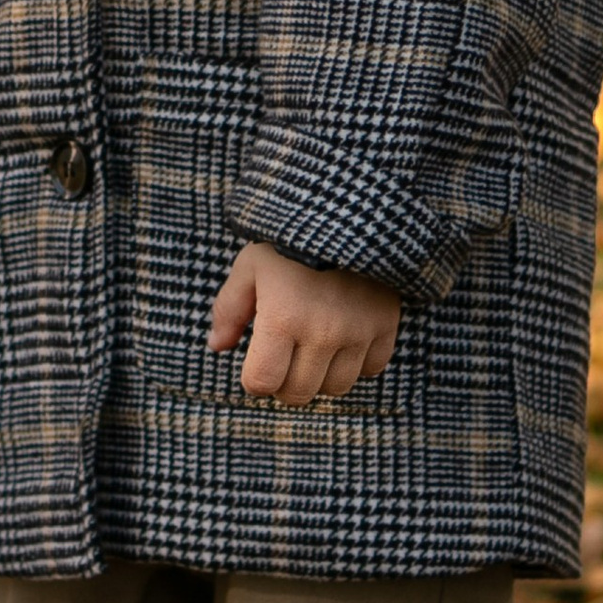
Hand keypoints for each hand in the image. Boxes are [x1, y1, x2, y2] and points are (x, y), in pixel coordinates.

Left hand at [208, 246, 400, 407]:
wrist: (351, 209)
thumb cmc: (291, 237)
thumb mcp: (251, 265)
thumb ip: (230, 308)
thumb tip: (217, 346)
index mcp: (282, 318)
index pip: (262, 383)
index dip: (254, 378)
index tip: (258, 359)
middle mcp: (321, 332)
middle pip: (298, 393)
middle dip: (285, 381)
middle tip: (284, 355)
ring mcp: (358, 331)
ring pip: (336, 387)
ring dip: (321, 374)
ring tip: (314, 345)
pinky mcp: (385, 325)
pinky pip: (371, 368)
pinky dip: (357, 361)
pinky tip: (346, 335)